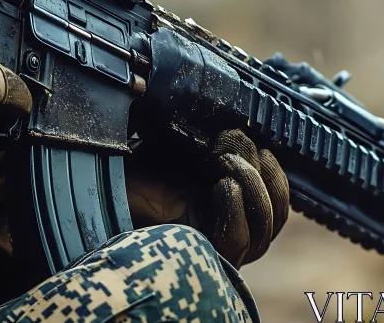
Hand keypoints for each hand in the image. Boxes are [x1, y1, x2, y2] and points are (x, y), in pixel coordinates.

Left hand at [125, 129, 288, 267]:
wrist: (104, 192)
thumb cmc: (142, 173)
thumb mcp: (187, 148)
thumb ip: (217, 140)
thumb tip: (241, 126)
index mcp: (235, 205)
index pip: (278, 198)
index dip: (274, 169)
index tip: (253, 139)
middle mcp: (233, 230)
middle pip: (277, 214)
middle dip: (262, 171)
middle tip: (230, 143)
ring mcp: (220, 249)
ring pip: (264, 227)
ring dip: (252, 184)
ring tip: (223, 161)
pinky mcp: (204, 258)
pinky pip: (238, 239)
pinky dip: (235, 206)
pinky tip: (221, 185)